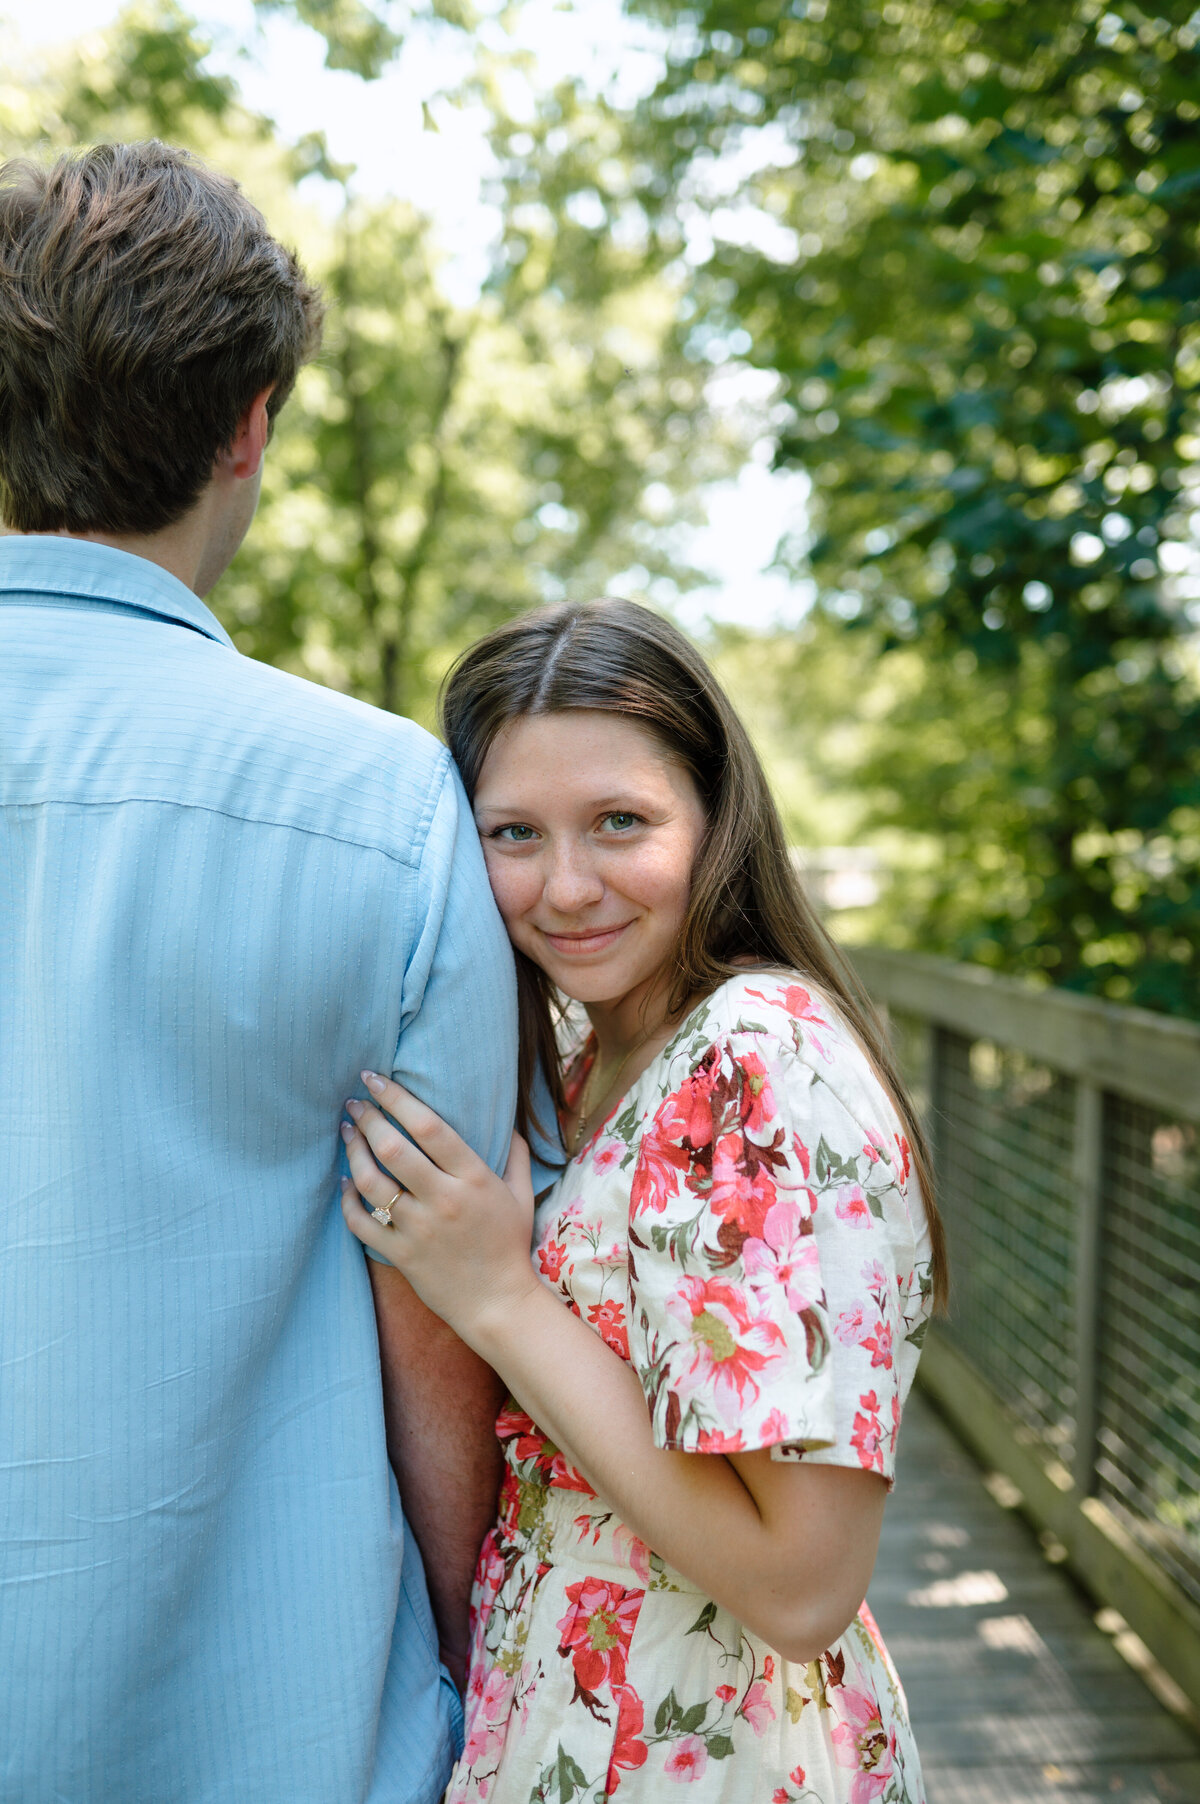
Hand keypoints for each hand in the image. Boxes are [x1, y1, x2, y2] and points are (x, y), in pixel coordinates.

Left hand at [340, 1072, 540, 1350]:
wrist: (498, 1303)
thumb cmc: (508, 1245)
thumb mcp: (521, 1194)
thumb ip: (515, 1154)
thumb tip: (509, 1121)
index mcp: (474, 1178)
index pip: (429, 1127)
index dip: (397, 1097)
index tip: (375, 1079)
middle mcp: (444, 1200)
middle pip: (393, 1149)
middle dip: (367, 1119)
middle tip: (353, 1103)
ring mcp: (419, 1229)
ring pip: (372, 1183)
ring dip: (353, 1153)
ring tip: (346, 1133)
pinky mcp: (401, 1255)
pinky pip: (362, 1223)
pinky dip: (348, 1200)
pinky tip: (345, 1181)